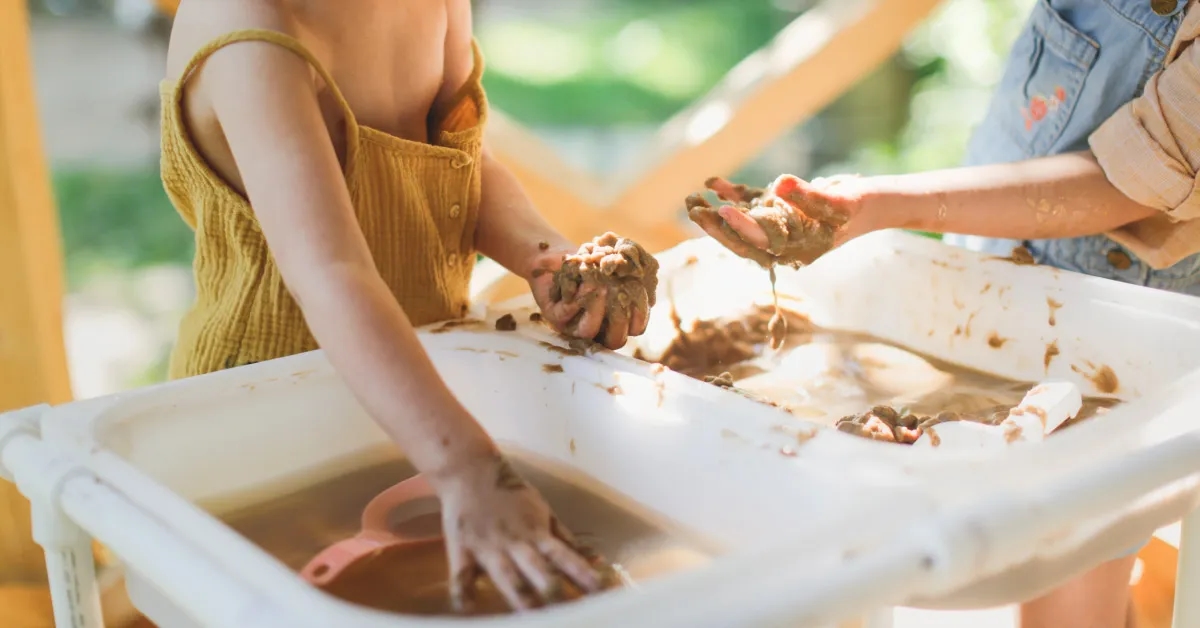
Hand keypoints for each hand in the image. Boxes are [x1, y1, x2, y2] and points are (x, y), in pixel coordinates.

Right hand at [437, 453, 606, 611]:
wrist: (469, 470)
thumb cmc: (510, 493)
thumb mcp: (542, 511)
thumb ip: (564, 538)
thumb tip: (595, 558)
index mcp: (537, 533)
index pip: (565, 557)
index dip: (583, 574)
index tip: (601, 591)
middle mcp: (515, 542)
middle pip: (537, 568)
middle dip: (553, 589)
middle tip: (568, 609)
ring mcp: (488, 546)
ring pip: (506, 575)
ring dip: (519, 596)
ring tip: (530, 617)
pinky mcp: (461, 549)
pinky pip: (461, 575)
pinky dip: (464, 592)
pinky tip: (468, 610)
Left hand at [527, 241, 652, 349]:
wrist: (558, 256)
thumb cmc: (594, 259)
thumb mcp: (621, 260)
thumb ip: (637, 270)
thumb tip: (646, 287)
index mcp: (615, 319)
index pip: (635, 329)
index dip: (640, 314)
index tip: (639, 291)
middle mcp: (597, 327)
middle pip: (616, 340)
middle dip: (621, 316)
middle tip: (620, 290)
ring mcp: (574, 324)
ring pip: (589, 331)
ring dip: (598, 307)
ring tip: (603, 284)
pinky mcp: (554, 314)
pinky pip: (566, 313)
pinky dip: (578, 295)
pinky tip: (585, 277)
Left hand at [689, 174, 867, 265]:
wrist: (871, 205)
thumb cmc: (857, 206)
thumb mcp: (837, 202)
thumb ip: (809, 195)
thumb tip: (781, 184)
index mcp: (794, 248)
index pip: (761, 241)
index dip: (740, 228)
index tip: (721, 211)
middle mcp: (781, 244)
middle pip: (741, 239)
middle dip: (715, 226)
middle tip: (693, 210)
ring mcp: (777, 229)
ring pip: (740, 224)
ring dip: (715, 213)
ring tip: (692, 199)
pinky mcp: (777, 213)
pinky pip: (749, 206)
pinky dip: (732, 195)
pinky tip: (712, 182)